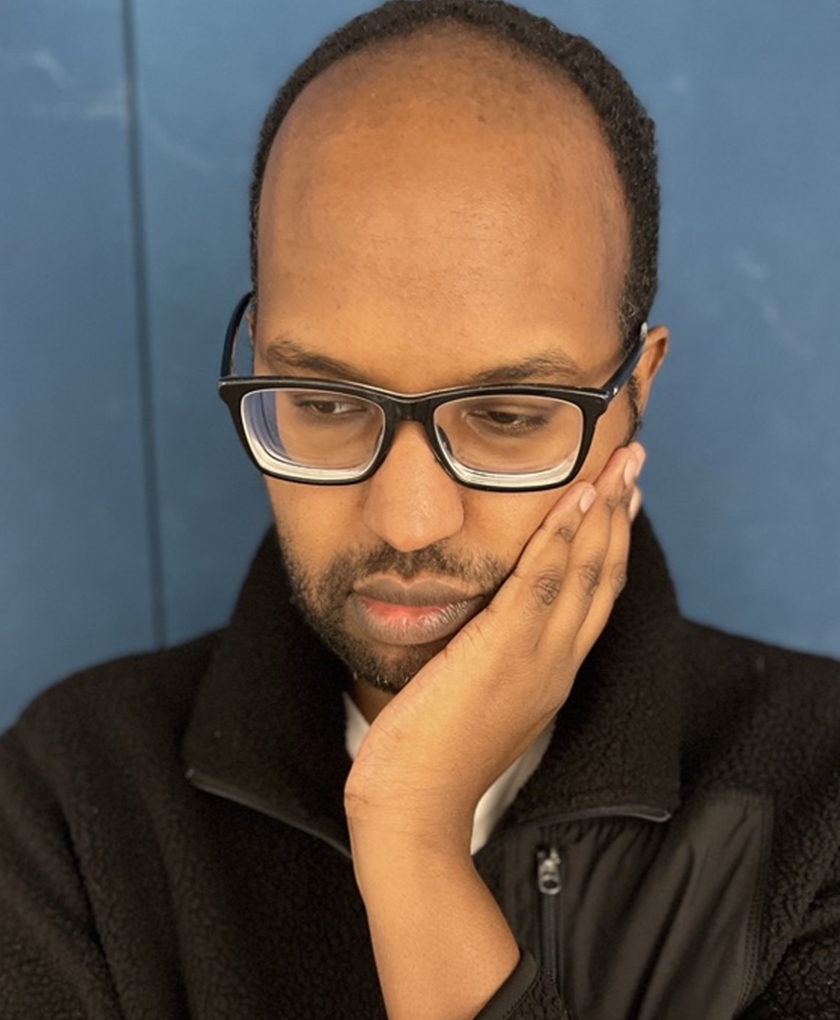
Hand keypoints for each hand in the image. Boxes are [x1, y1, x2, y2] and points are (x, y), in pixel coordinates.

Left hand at [345, 441, 645, 841]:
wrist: (413, 807)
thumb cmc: (432, 755)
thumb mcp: (477, 698)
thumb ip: (492, 659)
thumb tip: (483, 624)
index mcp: (551, 674)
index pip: (593, 598)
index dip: (611, 545)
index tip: (621, 500)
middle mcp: (556, 663)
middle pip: (602, 577)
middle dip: (621, 514)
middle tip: (634, 460)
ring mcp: (535, 658)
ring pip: (583, 572)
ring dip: (603, 512)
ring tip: (618, 463)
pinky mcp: (503, 652)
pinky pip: (542, 581)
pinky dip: (563, 537)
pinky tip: (576, 501)